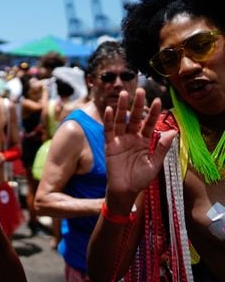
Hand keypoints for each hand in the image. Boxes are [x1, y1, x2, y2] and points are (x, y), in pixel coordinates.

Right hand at [103, 88, 176, 210]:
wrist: (125, 191)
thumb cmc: (140, 179)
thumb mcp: (155, 164)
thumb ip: (162, 148)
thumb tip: (173, 132)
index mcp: (144, 141)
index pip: (149, 123)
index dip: (153, 113)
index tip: (158, 100)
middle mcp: (132, 137)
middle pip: (135, 118)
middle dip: (138, 105)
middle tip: (140, 90)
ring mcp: (120, 140)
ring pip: (121, 120)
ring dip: (122, 108)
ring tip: (124, 94)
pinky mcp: (109, 145)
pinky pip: (108, 130)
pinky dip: (108, 120)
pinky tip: (109, 110)